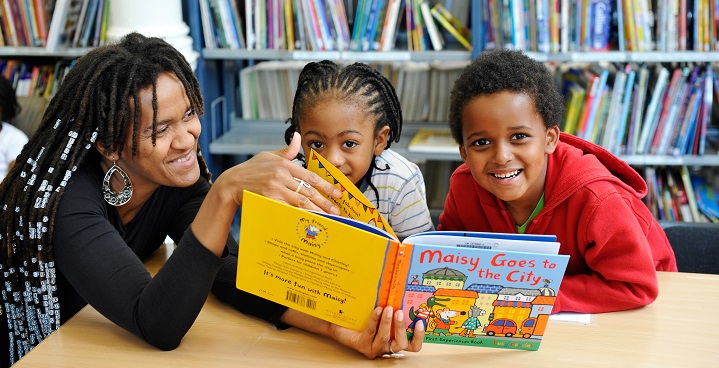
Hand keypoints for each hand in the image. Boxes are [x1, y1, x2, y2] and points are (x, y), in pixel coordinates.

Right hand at [214, 132, 340, 214]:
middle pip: (308, 191)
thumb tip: (298, 137)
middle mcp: (281, 176)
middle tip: (337, 210)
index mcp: (284, 164)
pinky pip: (288, 209)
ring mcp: (274, 188)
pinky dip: (299, 215)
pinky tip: (309, 220)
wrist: (232, 183)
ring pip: (300, 201)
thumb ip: (286, 151)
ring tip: (328, 217)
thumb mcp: (268, 156)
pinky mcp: (268, 199)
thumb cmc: (251, 169)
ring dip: (316, 210)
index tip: (337, 193)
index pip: (310, 176)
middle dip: (324, 202)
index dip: (326, 185)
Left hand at [329, 306, 423, 358]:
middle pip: (402, 344)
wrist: (341, 323)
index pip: (413, 345)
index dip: (419, 336)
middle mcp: (387, 347)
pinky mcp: (362, 346)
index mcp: (395, 340)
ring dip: (387, 322)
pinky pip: (371, 332)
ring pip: (385, 339)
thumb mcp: (382, 312)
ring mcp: (374, 348)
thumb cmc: (363, 318)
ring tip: (387, 308)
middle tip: (399, 312)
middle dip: (401, 327)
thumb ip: (393, 308)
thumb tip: (402, 291)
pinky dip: (375, 320)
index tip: (420, 322)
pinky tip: (377, 310)